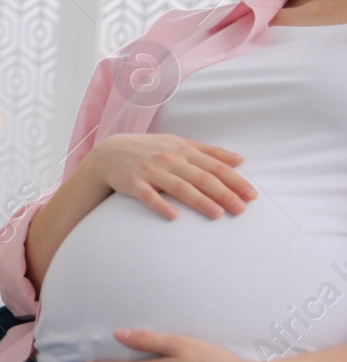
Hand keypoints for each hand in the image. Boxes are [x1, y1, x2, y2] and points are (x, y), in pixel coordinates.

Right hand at [82, 134, 255, 219]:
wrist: (109, 153)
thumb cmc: (150, 150)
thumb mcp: (179, 144)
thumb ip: (209, 152)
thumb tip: (240, 159)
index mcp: (183, 150)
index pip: (215, 165)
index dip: (234, 180)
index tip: (251, 195)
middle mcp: (170, 159)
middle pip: (201, 177)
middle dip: (224, 193)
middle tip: (242, 209)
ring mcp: (151, 171)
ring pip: (179, 187)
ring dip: (199, 200)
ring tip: (217, 214)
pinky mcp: (133, 183)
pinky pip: (148, 196)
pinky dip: (161, 205)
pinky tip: (174, 216)